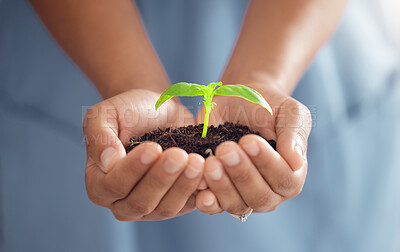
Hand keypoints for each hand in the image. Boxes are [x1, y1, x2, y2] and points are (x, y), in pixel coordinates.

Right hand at [83, 89, 204, 220]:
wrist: (159, 112)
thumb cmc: (130, 112)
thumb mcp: (106, 114)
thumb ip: (99, 136)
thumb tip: (107, 162)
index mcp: (99, 184)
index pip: (114, 185)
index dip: (133, 169)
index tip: (153, 148)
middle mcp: (123, 202)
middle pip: (141, 202)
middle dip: (161, 179)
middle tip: (179, 156)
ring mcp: (151, 208)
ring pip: (166, 208)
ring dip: (182, 186)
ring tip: (196, 161)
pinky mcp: (177, 204)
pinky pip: (189, 205)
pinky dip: (199, 191)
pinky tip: (207, 172)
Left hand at [195, 83, 310, 214]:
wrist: (237, 100)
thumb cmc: (267, 106)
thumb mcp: (288, 112)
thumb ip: (293, 134)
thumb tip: (296, 161)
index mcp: (291, 174)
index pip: (284, 179)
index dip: (266, 163)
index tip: (249, 140)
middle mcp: (270, 191)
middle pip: (260, 197)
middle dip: (242, 174)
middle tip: (226, 149)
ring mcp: (243, 195)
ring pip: (236, 204)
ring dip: (222, 186)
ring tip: (211, 162)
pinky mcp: (219, 193)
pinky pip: (213, 205)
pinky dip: (206, 199)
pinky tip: (199, 185)